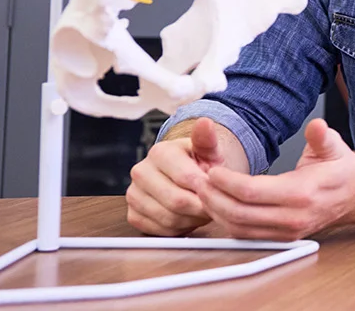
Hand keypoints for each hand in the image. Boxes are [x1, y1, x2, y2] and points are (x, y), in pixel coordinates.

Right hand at [126, 117, 237, 235]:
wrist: (188, 176)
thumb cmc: (201, 163)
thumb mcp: (209, 150)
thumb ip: (207, 140)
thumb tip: (205, 122)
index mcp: (159, 152)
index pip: (187, 179)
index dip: (208, 191)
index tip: (221, 192)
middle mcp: (140, 172)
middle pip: (177, 201)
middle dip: (201, 207)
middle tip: (215, 205)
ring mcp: (133, 194)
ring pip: (169, 218)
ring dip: (192, 219)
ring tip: (203, 209)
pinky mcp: (133, 214)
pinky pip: (160, 231)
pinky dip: (178, 228)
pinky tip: (188, 217)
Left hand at [199, 118, 354, 240]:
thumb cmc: (341, 170)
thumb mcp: (334, 147)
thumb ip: (322, 136)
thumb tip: (317, 125)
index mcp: (303, 193)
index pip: (252, 192)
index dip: (226, 181)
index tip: (212, 170)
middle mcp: (294, 217)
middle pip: (239, 213)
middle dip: (213, 197)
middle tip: (199, 181)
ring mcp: (288, 231)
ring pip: (239, 228)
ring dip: (216, 212)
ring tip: (204, 193)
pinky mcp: (283, 237)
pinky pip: (247, 236)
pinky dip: (228, 223)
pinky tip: (220, 206)